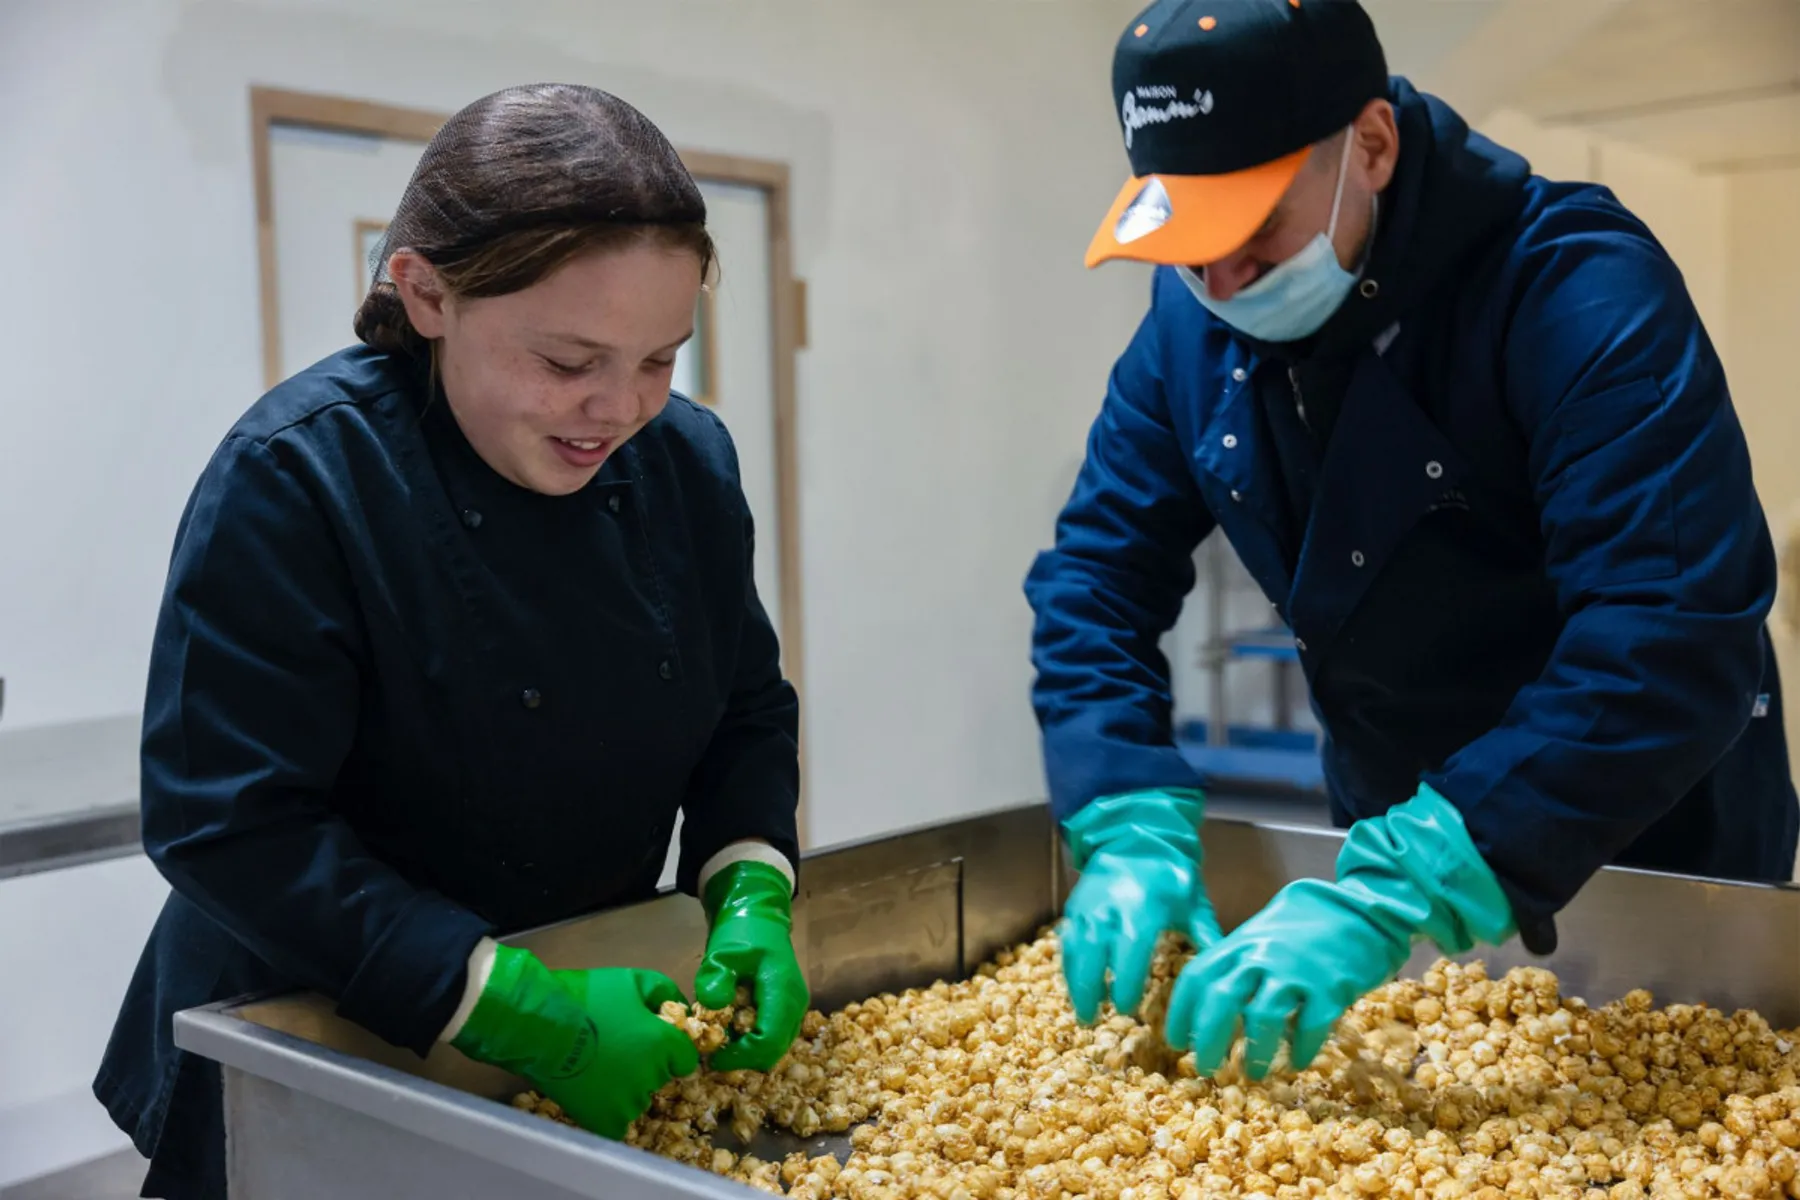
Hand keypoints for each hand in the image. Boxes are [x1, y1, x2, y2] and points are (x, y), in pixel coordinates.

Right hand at [450, 946, 696, 1137]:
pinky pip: (619, 1124)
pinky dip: (610, 1112)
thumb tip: (682, 1010)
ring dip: (627, 1089)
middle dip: (646, 1065)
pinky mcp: (603, 1122)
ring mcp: (627, 1103)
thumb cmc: (587, 996)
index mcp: (663, 1044)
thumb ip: (667, 993)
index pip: (686, 1059)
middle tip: (617, 1048)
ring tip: (600, 1067)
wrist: (539, 1024)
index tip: (651, 1042)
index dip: (671, 1049)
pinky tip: (594, 1090)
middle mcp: (651, 1077)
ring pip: (639, 1100)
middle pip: (661, 1077)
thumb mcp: (635, 979)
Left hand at [695, 859, 807, 1071]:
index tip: (712, 1057)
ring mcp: (795, 1009)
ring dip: (747, 1051)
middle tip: (712, 1052)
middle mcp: (795, 1006)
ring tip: (719, 1040)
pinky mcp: (787, 1012)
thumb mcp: (721, 952)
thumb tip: (714, 1004)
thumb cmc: (740, 933)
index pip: (769, 1041)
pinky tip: (730, 1029)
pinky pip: (772, 1038)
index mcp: (783, 991)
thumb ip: (716, 977)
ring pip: (774, 1048)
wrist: (757, 919)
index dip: (741, 1057)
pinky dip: (751, 1042)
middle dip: (743, 1058)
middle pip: (774, 1051)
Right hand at [1057, 788, 1220, 1024]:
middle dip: (1091, 989)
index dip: (1125, 981)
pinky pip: (1067, 938)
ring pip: (1075, 948)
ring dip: (1075, 981)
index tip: (1126, 1008)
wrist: (1137, 838)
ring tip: (1082, 1010)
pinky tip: (1074, 985)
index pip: (1130, 951)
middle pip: (1094, 954)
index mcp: (1143, 909)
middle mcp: (1111, 908)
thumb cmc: (1170, 874)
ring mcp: (1090, 906)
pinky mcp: (1076, 906)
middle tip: (1093, 1019)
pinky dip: (1068, 964)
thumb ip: (1206, 937)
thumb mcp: (1193, 903)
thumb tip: (1226, 973)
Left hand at [1165, 784, 1514, 1079]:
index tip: (1175, 1040)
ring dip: (1256, 1053)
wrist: (1362, 909)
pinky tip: (1298, 1061)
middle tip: (1206, 1068)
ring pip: (1264, 1019)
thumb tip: (1211, 1000)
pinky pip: (1309, 1027)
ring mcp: (1296, 970)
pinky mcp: (1331, 987)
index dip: (1182, 1012)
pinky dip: (1301, 1049)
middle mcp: (1262, 955)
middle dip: (1209, 1039)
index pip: (1197, 977)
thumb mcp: (1263, 933)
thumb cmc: (1307, 924)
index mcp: (1240, 942)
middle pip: (1222, 1001)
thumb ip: (1238, 961)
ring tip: (1254, 1074)